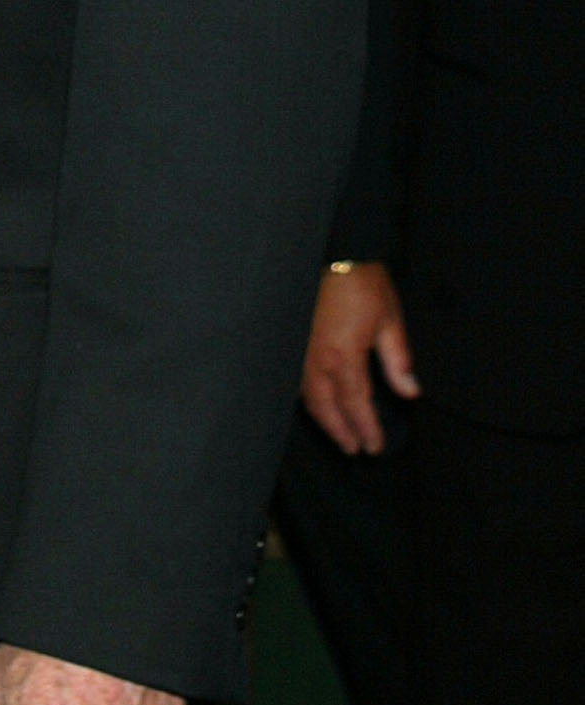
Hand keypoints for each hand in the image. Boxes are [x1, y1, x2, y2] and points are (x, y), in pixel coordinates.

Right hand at [300, 262, 417, 455]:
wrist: (335, 254)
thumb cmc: (364, 285)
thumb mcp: (390, 322)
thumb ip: (398, 361)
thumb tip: (410, 393)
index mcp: (343, 356)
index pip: (356, 404)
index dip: (366, 428)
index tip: (375, 447)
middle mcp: (316, 359)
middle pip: (326, 407)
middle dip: (340, 431)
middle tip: (354, 450)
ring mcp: (301, 351)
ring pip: (308, 396)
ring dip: (323, 418)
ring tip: (338, 434)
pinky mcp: (295, 341)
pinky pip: (297, 380)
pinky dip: (308, 399)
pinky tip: (316, 404)